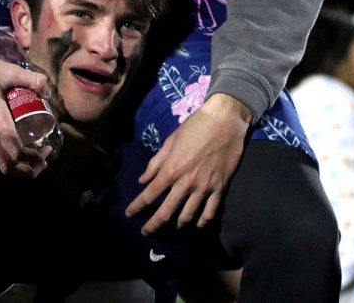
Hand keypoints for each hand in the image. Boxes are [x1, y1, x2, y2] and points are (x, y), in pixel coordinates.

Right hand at [0, 51, 52, 176]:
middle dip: (27, 169)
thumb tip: (48, 92)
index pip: (16, 153)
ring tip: (35, 151)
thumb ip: (31, 80)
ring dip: (17, 162)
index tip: (47, 151)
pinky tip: (18, 138)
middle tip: (44, 159)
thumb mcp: (8, 71)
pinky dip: (8, 152)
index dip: (34, 158)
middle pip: (7, 165)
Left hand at [125, 93, 251, 234]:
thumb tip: (143, 180)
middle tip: (147, 232)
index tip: (129, 214)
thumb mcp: (170, 141)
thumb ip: (156, 163)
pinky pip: (209, 212)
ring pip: (188, 216)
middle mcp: (185, 183)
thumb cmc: (195, 127)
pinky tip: (197, 224)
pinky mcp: (219, 188)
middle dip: (153, 225)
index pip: (149, 194)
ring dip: (178, 225)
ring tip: (173, 228)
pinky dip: (202, 222)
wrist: (224, 121)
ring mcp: (204, 188)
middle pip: (166, 212)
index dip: (137, 206)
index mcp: (171, 169)